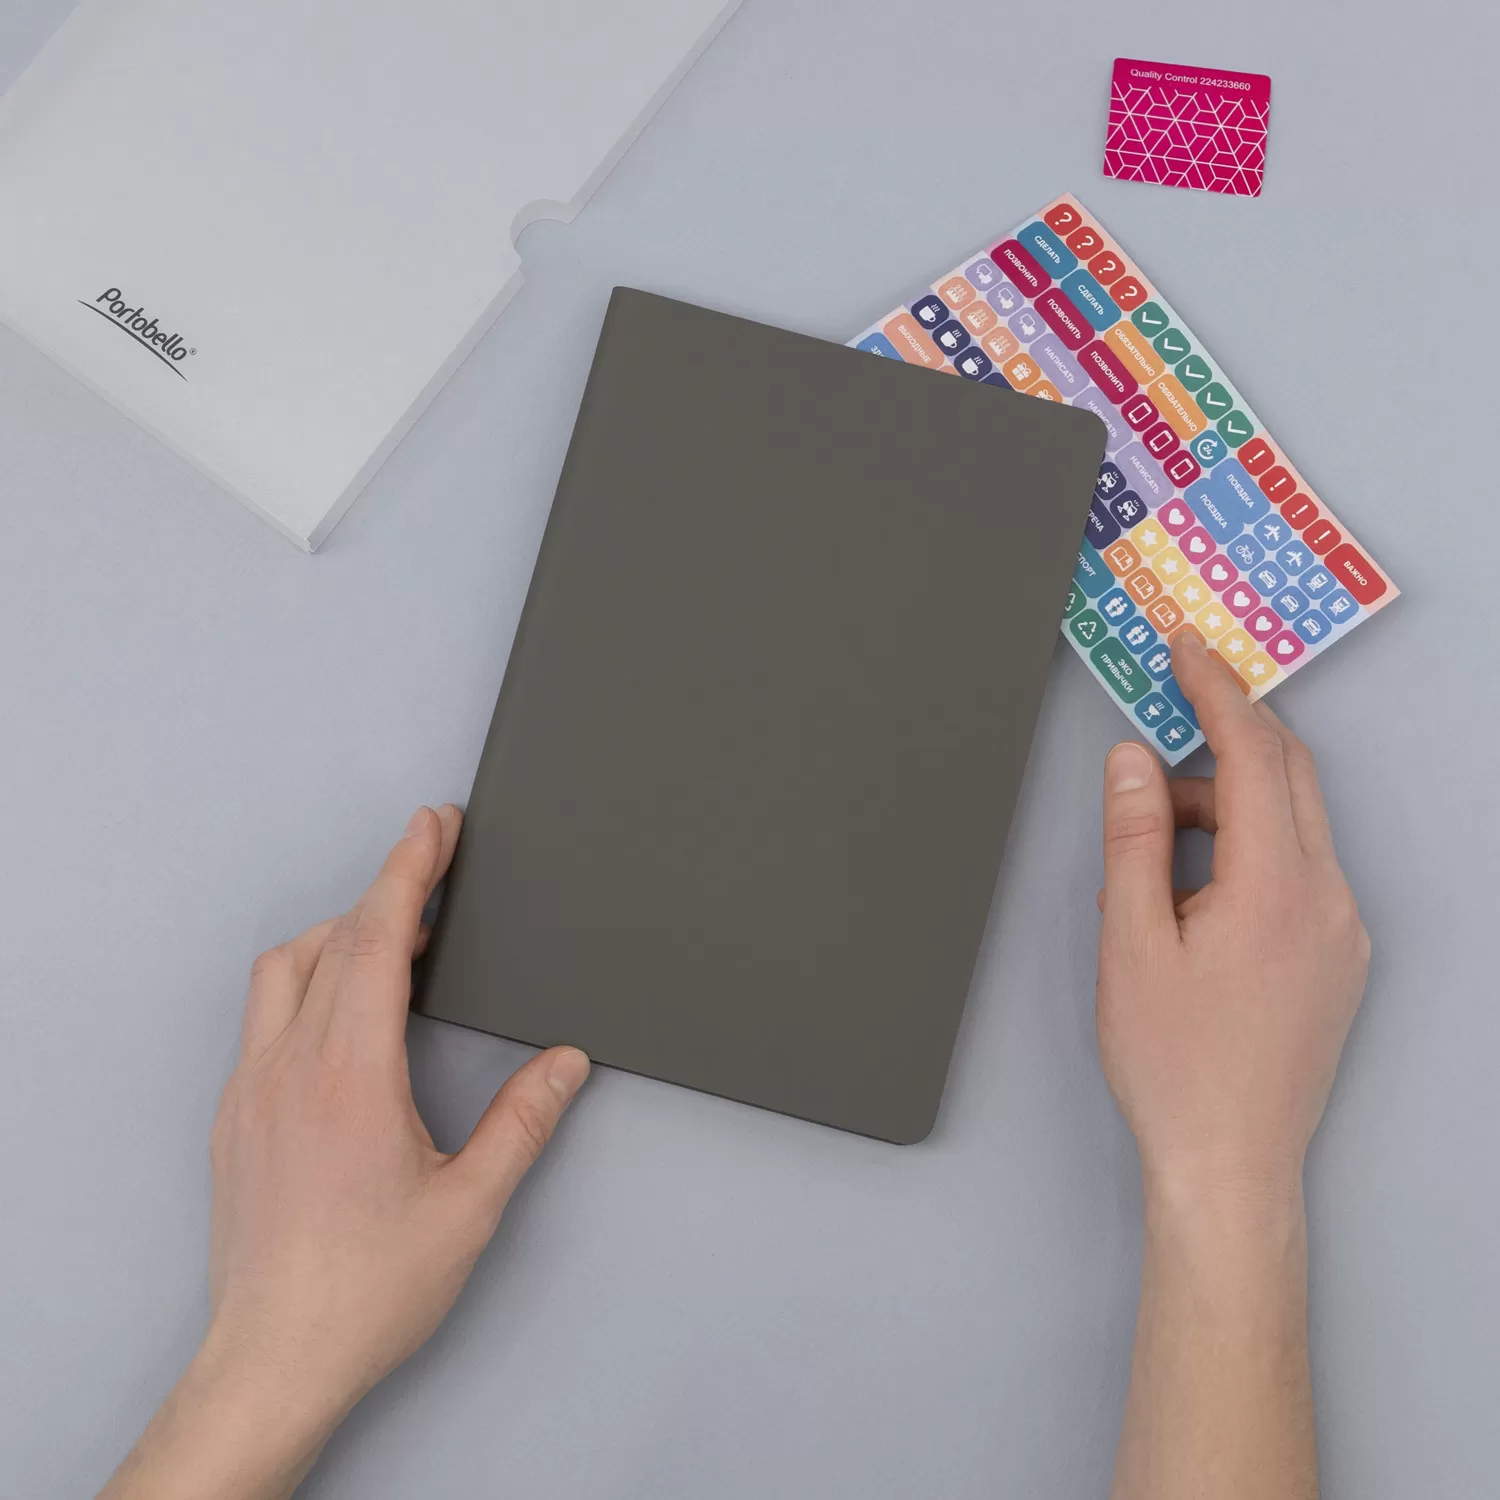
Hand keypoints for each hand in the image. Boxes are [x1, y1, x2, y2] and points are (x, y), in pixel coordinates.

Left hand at [100, 806, 589, 1499]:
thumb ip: (524, 1121)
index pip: (381, 938)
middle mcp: (290, 1067)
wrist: (272, 1362)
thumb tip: (565, 1063)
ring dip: (342, 936)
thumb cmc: (364, 1292)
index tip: (434, 824)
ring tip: (397, 940)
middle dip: (387, 890)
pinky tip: (346, 1017)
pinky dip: (309, 983)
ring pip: (286, 971)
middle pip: (334, 939)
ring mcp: (253, 1090)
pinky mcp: (236, 1118)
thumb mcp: (471, 1204)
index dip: (412, 869)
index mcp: (350, 1074)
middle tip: (434, 866)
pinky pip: (265, 1017)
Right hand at [1096, 634, 1368, 1207]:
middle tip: (1162, 733)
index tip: (1189, 650)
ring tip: (1151, 856)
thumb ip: (1134, 838)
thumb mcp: (1131, 941)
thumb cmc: (1175, 1066)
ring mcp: (1342, 929)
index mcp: (1276, 888)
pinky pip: (1300, 866)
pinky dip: (1247, 849)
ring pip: (1292, 821)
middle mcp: (1328, 899)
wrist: (1229, 1163)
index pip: (1254, 753)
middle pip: (1288, 774)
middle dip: (1224, 740)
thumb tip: (1134, 762)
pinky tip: (1192, 893)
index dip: (1216, 691)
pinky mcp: (1338, 955)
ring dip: (1227, 804)